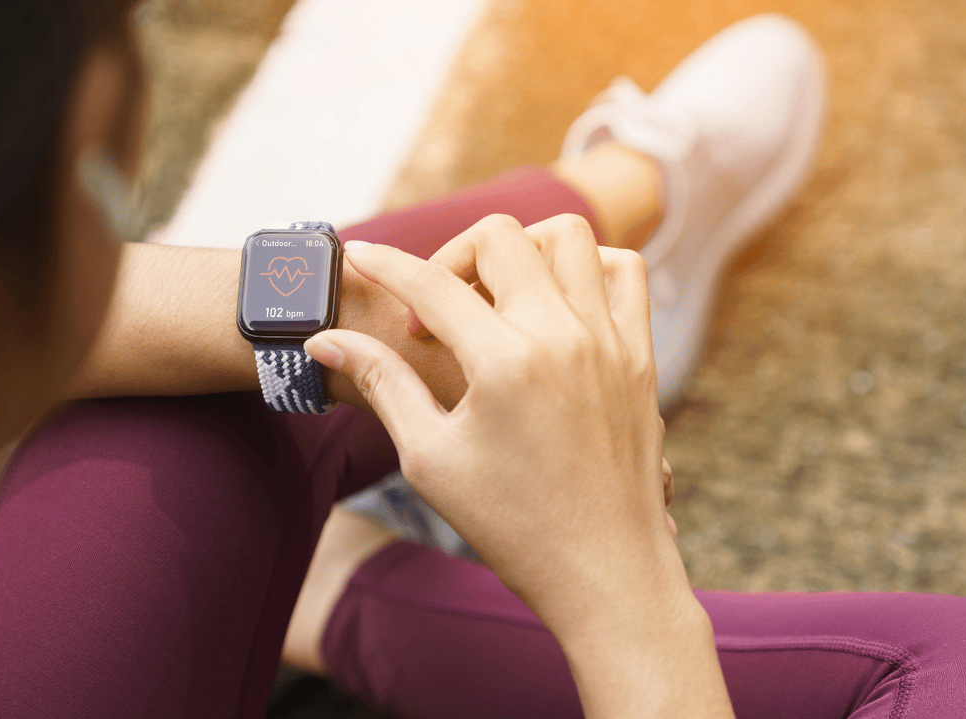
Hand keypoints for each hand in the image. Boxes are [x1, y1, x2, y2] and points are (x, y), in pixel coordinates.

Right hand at [305, 214, 730, 717]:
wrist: (606, 574)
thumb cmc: (510, 526)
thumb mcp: (429, 458)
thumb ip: (381, 383)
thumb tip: (325, 339)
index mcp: (505, 362)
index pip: (431, 284)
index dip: (384, 264)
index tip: (356, 253)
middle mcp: (564, 335)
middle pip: (498, 237)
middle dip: (449, 257)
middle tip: (432, 315)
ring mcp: (611, 340)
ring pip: (568, 236)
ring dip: (519, 250)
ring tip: (493, 299)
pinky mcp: (640, 355)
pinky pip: (625, 271)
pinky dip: (587, 266)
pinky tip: (555, 305)